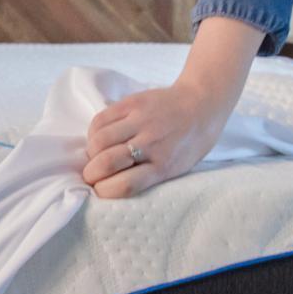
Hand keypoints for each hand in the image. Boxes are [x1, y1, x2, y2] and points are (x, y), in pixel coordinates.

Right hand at [82, 80, 228, 198]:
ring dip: (91, 153)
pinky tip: (100, 137)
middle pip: (106, 162)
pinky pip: (100, 119)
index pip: (125, 185)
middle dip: (90, 174)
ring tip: (97, 155)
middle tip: (91, 175)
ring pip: (99, 140)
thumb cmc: (190, 143)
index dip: (104, 191)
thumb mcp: (178, 168)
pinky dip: (93, 133)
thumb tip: (114, 183)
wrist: (202, 104)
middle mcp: (151, 143)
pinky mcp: (132, 102)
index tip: (101, 190)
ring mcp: (140, 120)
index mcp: (164, 166)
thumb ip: (149, 176)